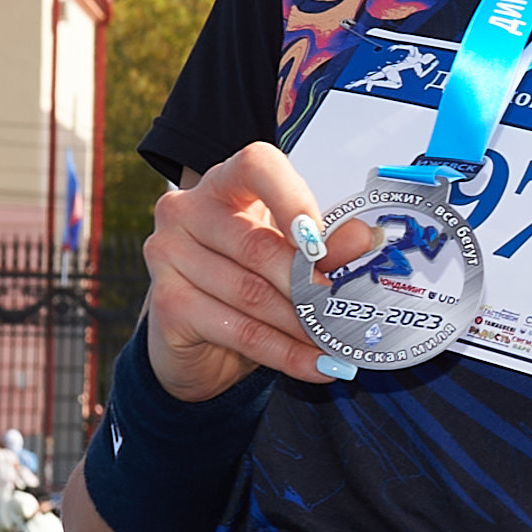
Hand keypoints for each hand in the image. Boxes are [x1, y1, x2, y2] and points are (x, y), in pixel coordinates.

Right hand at [143, 144, 368, 399]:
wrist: (199, 341)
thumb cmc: (251, 279)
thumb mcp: (290, 257)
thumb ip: (325, 245)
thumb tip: (365, 238)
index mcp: (224, 183)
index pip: (257, 167)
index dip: (292, 199)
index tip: (321, 241)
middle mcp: (186, 210)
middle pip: (257, 245)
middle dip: (309, 283)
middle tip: (348, 309)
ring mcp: (167, 255)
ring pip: (251, 294)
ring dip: (303, 324)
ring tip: (341, 342)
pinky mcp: (166, 304)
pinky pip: (239, 331)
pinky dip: (286, 353)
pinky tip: (318, 365)